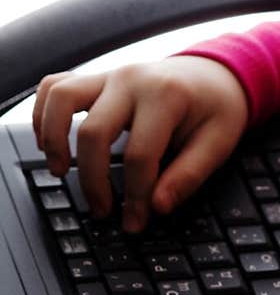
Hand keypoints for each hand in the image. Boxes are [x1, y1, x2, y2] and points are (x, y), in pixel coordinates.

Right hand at [32, 56, 248, 231]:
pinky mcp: (97, 78)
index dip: (135, 196)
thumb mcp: (219, 142)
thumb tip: (157, 206)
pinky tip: (49, 141)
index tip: (136, 221)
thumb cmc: (216, 108)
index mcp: (167, 95)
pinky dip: (44, 112)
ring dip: (53, 138)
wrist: (215, 73)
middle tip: (104, 211)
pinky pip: (55, 85)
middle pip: (94, 132)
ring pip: (62, 99)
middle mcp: (133, 80)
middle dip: (93, 181)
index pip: (140, 154)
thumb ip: (189, 175)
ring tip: (59, 172)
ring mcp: (111, 75)